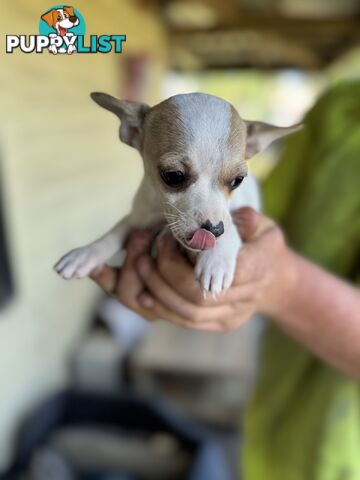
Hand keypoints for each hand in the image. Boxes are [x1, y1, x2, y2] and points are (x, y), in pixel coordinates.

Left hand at [90, 208, 295, 330]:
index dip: (194, 255)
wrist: (273, 279)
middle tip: (144, 252)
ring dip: (158, 291)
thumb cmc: (261, 245)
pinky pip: (187, 322)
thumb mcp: (264, 226)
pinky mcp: (218, 324)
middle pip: (199, 295)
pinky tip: (144, 294)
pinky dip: (163, 309)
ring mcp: (231, 315)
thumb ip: (251, 221)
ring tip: (139, 267)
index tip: (169, 236)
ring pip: (189, 313)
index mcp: (260, 267)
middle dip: (166, 273)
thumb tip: (240, 219)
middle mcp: (246, 297)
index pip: (225, 268)